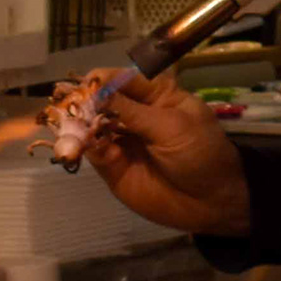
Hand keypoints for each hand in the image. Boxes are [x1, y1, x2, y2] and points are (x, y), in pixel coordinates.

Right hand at [80, 75, 253, 235]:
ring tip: (69, 123)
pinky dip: (82, 146)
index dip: (105, 78)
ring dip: (78, 123)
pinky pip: (92, 151)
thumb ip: (133, 111)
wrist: (211, 202)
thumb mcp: (172, 126)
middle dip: (86, 100)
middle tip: (70, 104)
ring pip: (91, 125)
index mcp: (158, 97)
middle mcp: (135, 115)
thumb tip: (97, 90)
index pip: (125, 79)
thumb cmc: (201, 154)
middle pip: (102, 100)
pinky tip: (78, 144)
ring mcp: (121, 140)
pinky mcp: (112, 165)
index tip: (88, 82)